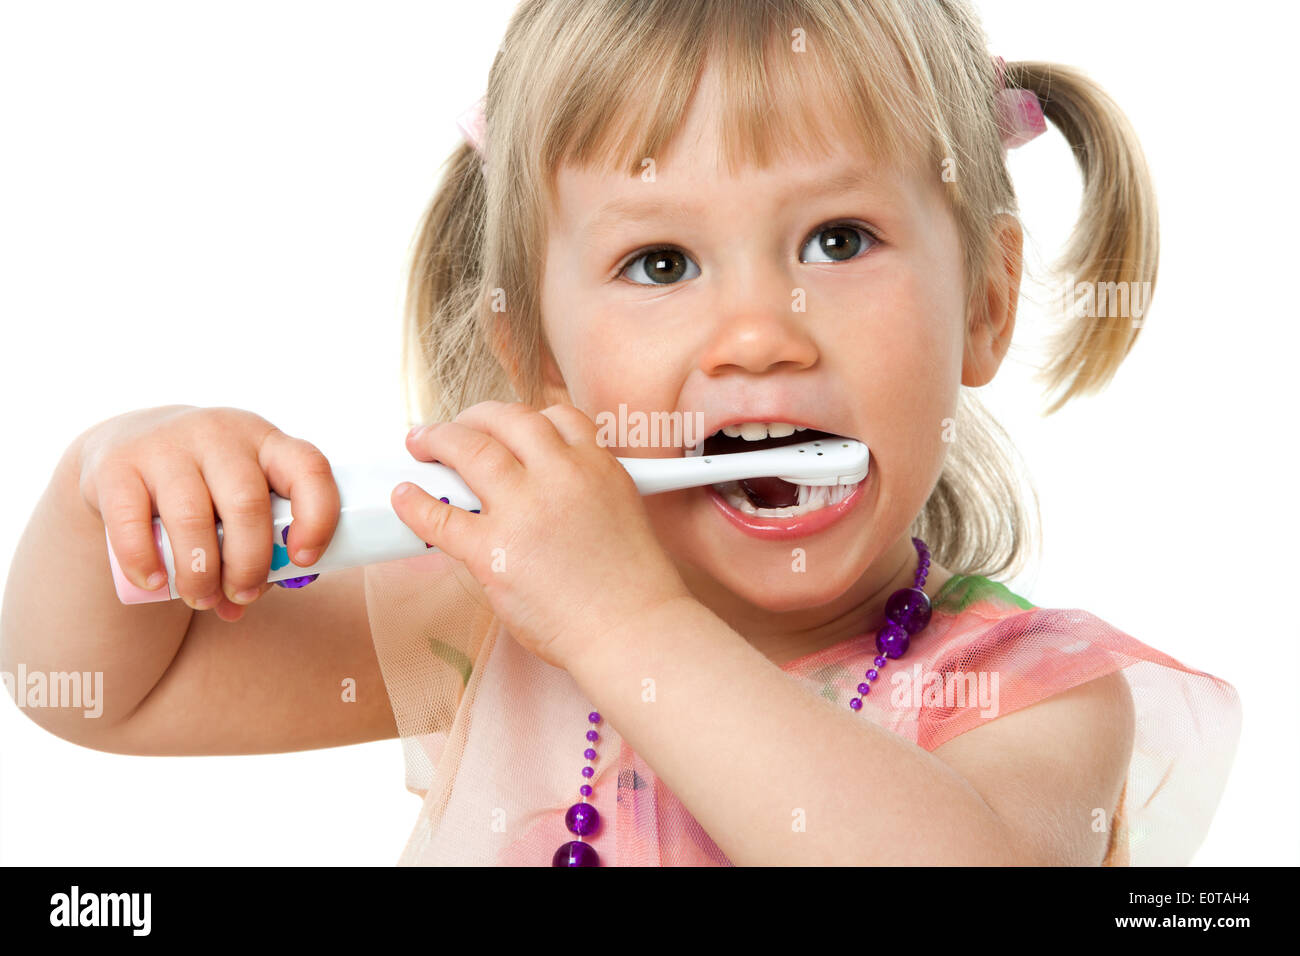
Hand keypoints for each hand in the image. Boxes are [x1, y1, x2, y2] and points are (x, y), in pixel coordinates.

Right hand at [78, 405, 339, 620]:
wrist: (128, 445)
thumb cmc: (206, 488)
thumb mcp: (239, 500)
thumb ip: (254, 547)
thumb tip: (239, 606)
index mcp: (267, 443)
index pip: (309, 469)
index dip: (317, 517)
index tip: (303, 560)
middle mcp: (221, 434)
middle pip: (247, 504)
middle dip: (249, 564)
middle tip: (242, 594)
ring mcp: (167, 445)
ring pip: (192, 516)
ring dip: (200, 572)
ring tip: (201, 598)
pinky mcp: (118, 465)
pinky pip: (131, 521)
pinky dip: (144, 560)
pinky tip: (154, 583)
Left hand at [391, 401, 691, 670]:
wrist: (632, 630)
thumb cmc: (632, 589)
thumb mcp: (623, 513)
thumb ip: (584, 492)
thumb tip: (542, 490)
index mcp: (597, 466)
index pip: (556, 417)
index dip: (524, 418)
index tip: (506, 427)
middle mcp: (560, 475)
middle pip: (506, 421)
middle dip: (473, 418)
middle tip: (454, 428)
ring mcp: (524, 509)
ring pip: (470, 450)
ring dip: (439, 440)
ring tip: (421, 443)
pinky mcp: (493, 550)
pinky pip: (441, 515)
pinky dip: (416, 501)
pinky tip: (405, 495)